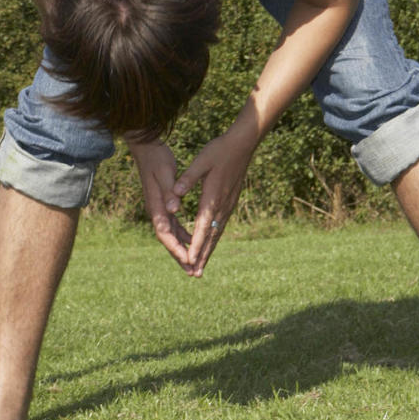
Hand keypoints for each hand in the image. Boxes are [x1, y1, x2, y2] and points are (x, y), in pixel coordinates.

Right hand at [128, 138, 192, 268]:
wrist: (146, 147)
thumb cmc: (156, 158)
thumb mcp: (165, 173)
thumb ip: (169, 192)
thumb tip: (174, 209)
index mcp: (156, 206)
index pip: (165, 233)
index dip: (176, 248)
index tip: (188, 260)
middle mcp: (156, 210)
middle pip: (168, 239)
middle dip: (180, 256)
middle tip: (193, 272)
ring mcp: (160, 208)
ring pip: (171, 235)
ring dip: (182, 249)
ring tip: (194, 264)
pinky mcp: (164, 204)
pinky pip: (174, 225)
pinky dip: (183, 235)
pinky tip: (193, 241)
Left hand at [166, 124, 257, 275]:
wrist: (242, 144)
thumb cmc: (219, 150)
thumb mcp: (201, 161)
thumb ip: (188, 178)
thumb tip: (175, 192)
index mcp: (212, 197)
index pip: (202, 227)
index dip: (195, 245)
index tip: (189, 260)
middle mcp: (222, 206)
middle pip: (211, 237)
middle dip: (202, 256)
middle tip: (195, 275)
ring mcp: (228, 205)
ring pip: (217, 233)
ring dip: (209, 251)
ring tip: (201, 266)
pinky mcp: (230, 202)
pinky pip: (221, 226)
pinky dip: (214, 239)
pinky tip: (211, 244)